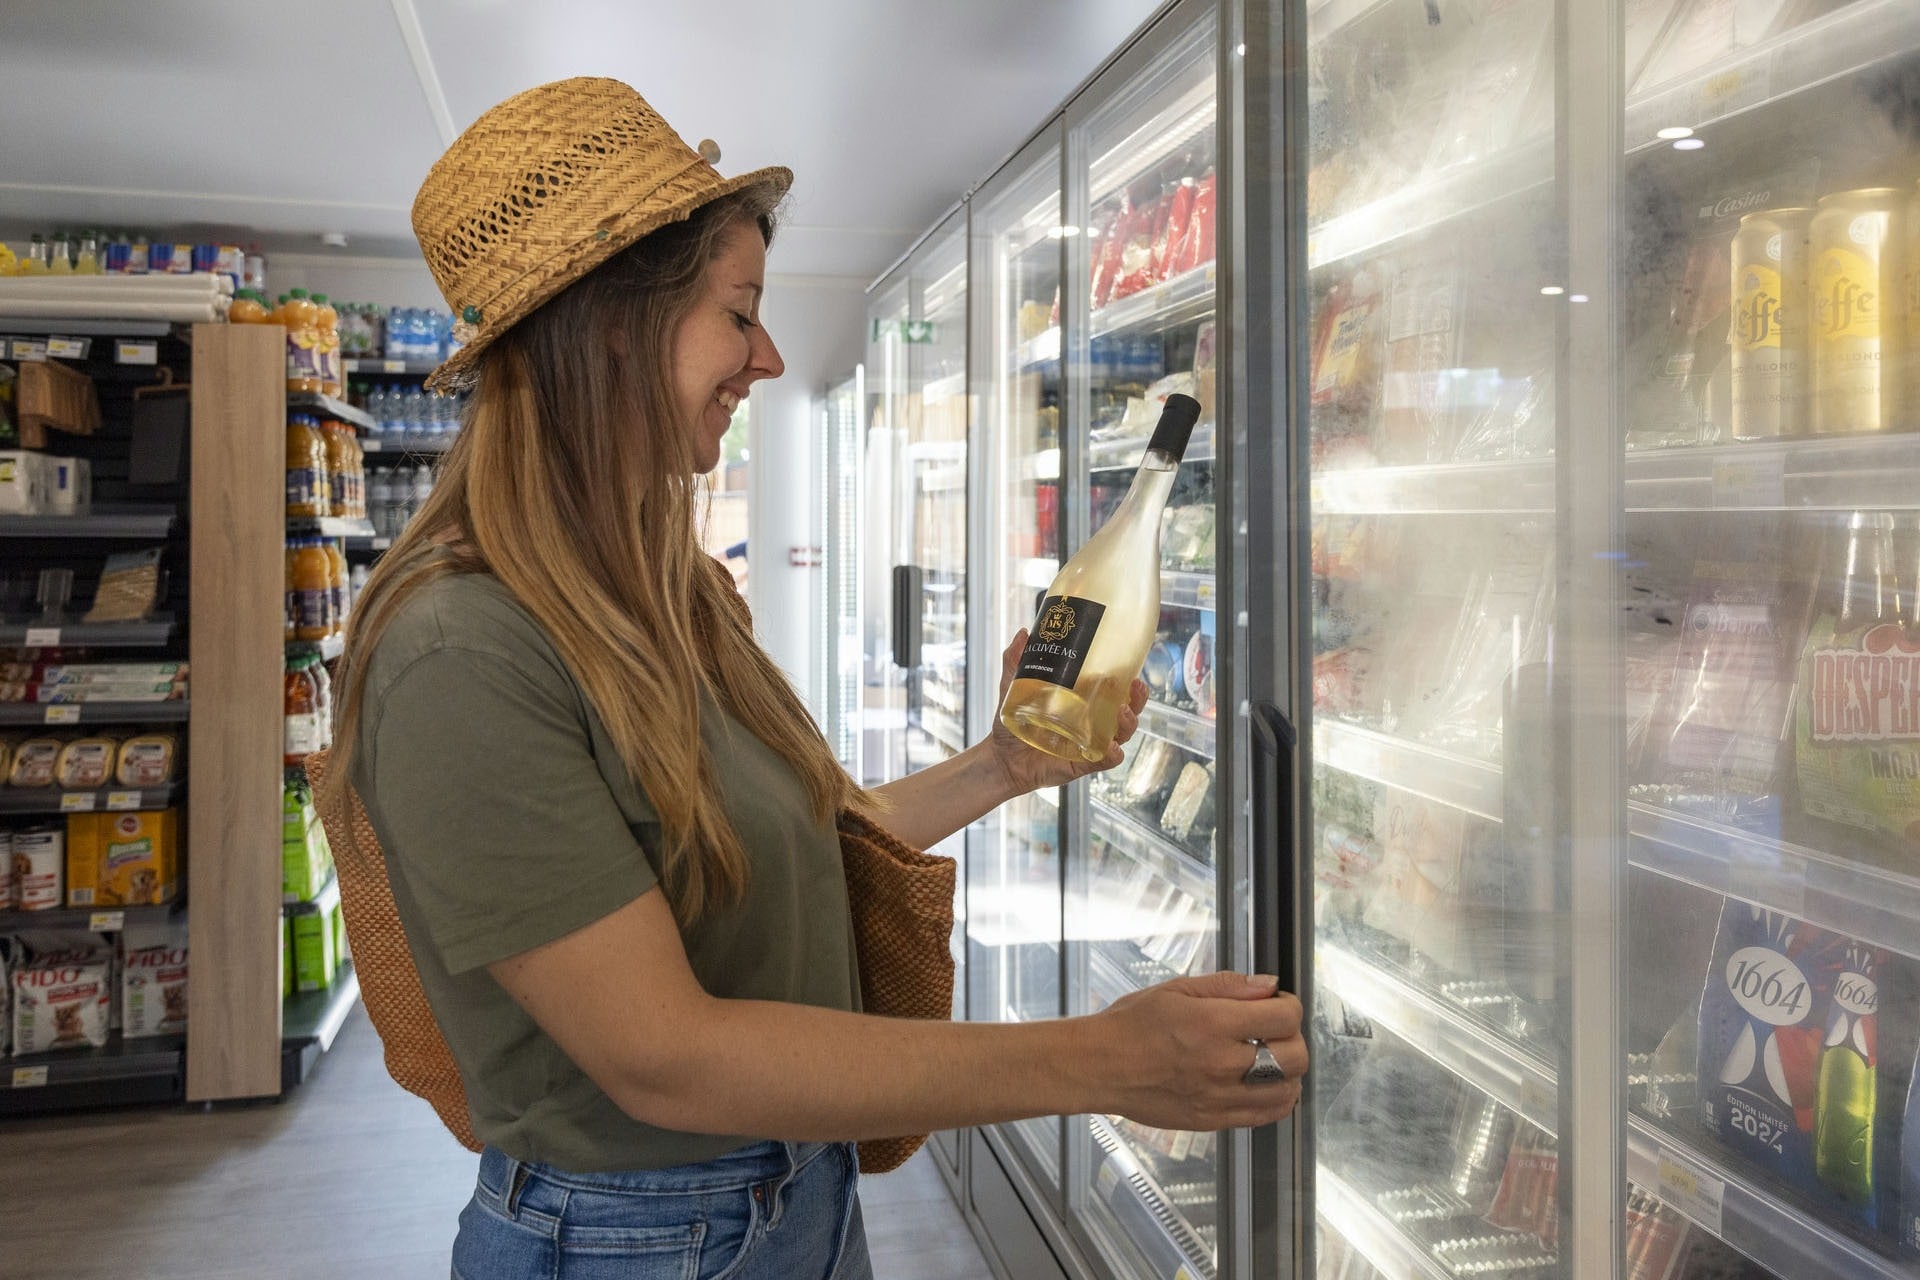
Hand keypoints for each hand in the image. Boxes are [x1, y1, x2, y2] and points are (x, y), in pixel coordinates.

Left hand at [986, 629, 1149, 797]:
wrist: (999, 757)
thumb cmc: (1013, 724)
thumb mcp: (1013, 687)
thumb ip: (1016, 661)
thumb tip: (1024, 632)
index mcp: (1084, 703)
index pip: (1115, 691)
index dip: (1129, 681)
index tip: (1133, 668)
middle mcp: (1092, 723)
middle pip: (1127, 712)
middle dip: (1138, 699)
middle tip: (1136, 685)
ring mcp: (1088, 744)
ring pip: (1121, 735)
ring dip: (1128, 723)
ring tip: (1123, 711)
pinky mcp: (1081, 763)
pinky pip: (1103, 761)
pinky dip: (1112, 755)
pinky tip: (1113, 748)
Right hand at [1087, 972, 1306, 1130]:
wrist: (1100, 1067)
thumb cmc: (1131, 1024)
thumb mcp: (1176, 989)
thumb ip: (1227, 986)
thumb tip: (1269, 986)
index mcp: (1212, 1024)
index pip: (1283, 1018)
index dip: (1290, 1006)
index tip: (1279, 1004)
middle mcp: (1221, 1064)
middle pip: (1295, 1057)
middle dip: (1294, 1038)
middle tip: (1275, 1031)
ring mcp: (1219, 1098)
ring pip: (1287, 1091)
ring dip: (1289, 1072)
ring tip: (1272, 1059)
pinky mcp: (1213, 1121)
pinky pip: (1265, 1116)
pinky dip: (1276, 1099)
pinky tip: (1264, 1084)